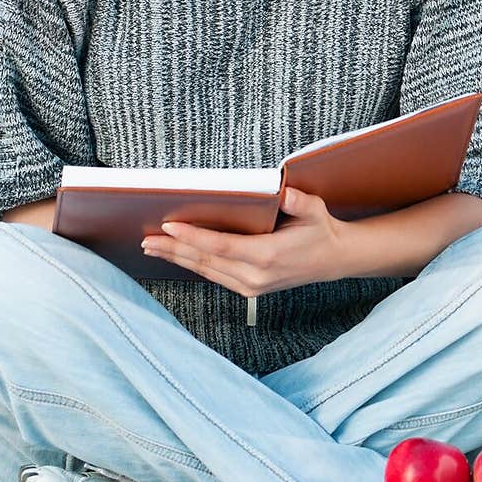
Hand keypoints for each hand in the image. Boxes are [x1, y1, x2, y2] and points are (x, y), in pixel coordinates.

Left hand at [141, 188, 350, 297]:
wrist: (334, 260)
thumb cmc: (321, 232)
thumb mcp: (316, 212)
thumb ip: (300, 203)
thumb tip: (286, 192)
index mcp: (267, 256)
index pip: (220, 246)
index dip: (192, 237)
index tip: (169, 226)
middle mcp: (255, 276)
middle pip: (205, 262)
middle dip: (174, 250)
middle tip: (147, 239)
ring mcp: (251, 286)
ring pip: (206, 272)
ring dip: (178, 259)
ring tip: (153, 248)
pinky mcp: (249, 290)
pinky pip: (214, 277)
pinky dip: (193, 266)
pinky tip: (177, 257)